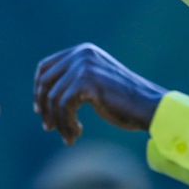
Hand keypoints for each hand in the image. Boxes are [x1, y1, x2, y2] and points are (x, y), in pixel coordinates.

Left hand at [33, 43, 167, 143]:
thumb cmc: (126, 103)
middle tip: (49, 128)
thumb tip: (40, 99)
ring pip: (54, 99)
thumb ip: (74, 83)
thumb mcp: (97, 86)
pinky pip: (63, 107)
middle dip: (45, 109)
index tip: (40, 111)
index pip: (45, 68)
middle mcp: (82, 54)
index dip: (38, 90)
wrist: (151, 108)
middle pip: (45, 83)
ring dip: (59, 122)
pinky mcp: (86, 81)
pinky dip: (66, 125)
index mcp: (83, 52)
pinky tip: (76, 135)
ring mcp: (84, 66)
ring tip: (69, 137)